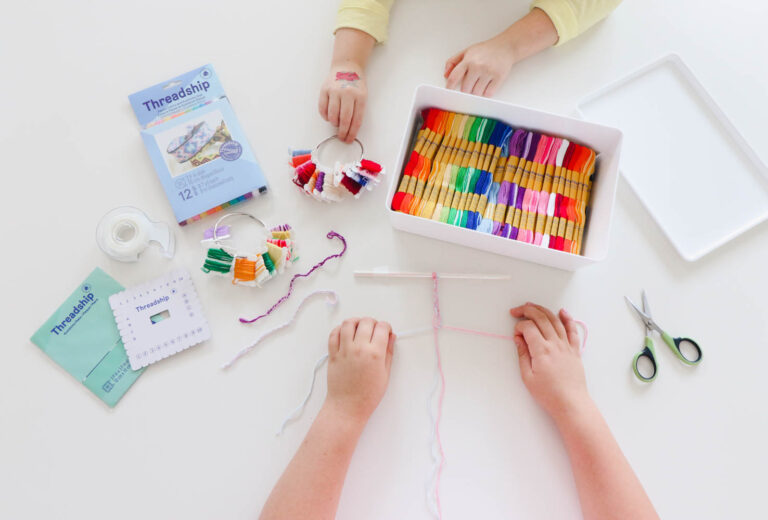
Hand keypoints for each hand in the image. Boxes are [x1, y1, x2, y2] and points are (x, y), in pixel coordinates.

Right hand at [318, 65, 366, 142]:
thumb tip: (350, 130)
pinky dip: (325, 116)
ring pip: (332, 115)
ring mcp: (335, 90)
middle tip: (341, 138)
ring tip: (337, 123)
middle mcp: (347, 93)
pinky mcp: (325, 89)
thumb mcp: (362, 95)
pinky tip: (329, 116)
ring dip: (334, 123)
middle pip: (344, 119)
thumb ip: (358, 111)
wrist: (347, 66)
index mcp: (360, 96)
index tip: (349, 140)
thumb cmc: (355, 84)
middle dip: (343, 132)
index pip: (356, 120)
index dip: (352, 133)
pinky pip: (323, 108)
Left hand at [324, 318, 394, 426]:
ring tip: (359, 328)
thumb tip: (391, 337)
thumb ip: (388, 353)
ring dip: (356, 322)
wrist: (348, 407)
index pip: (382, 327)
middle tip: (374, 330)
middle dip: (373, 323)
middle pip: (366, 322)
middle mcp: (359, 349)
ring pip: (348, 323)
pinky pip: (333, 334)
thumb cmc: (368, 395)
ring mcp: (344, 351)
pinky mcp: (333, 354)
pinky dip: (339, 330)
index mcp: (375, 354)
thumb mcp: (385, 374)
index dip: (386, 327)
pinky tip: (346, 334)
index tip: (386, 331)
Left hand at [444, 33, 517, 96]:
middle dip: (466, 89)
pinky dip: (486, 93)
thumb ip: (453, 61)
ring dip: (476, 92)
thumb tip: (446, 74)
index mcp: (468, 60)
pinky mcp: (499, 77)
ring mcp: (488, 72)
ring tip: (479, 84)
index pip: (454, 77)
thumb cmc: (486, 50)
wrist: (506, 47)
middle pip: (465, 89)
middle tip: (470, 85)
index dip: (449, 87)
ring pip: (476, 93)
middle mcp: (477, 66)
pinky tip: (487, 86)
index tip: (448, 91)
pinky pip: (488, 94)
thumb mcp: (467, 51)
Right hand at [510, 303, 589, 423]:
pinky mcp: (575, 350)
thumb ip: (523, 354)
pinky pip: (572, 330)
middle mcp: (555, 344)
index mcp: (542, 351)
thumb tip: (518, 339)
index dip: (519, 326)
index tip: (515, 333)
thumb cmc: (548, 394)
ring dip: (543, 310)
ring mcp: (567, 346)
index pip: (529, 328)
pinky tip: (562, 311)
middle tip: (518, 310)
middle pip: (541, 319)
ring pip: (555, 320)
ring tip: (533, 306)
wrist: (571, 403)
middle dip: (528, 310)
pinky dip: (567, 318)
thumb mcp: (528, 377)